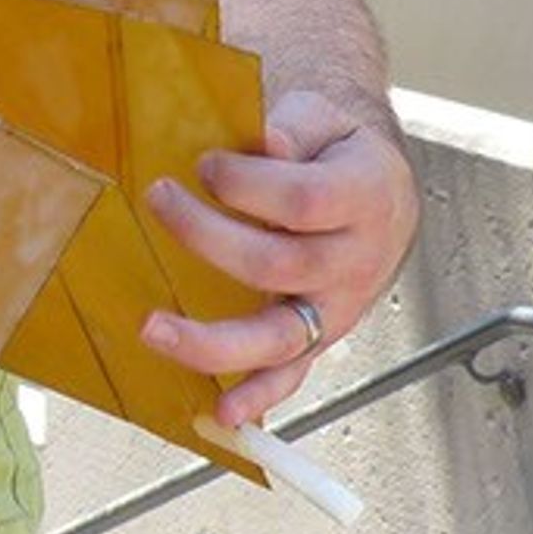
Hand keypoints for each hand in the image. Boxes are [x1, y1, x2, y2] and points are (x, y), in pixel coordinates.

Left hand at [137, 87, 420, 428]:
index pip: (303, 200)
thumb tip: (266, 144)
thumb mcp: (324, 120)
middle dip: (207, 237)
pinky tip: (222, 413)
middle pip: (278, 265)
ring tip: (153, 328)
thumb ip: (293, 128)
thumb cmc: (337, 150)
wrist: (379, 187)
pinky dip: (258, 397)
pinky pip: (291, 374)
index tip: (205, 163)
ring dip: (212, 340)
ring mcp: (337, 306)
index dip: (248, 184)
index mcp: (365, 196)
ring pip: (279, 335)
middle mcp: (356, 260)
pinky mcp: (317, 336)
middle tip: (159, 199)